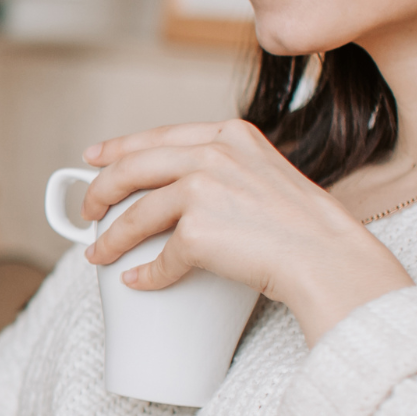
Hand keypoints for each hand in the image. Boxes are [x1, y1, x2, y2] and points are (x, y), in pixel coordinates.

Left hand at [80, 119, 411, 342]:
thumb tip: (183, 190)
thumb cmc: (306, 228)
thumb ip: (229, 170)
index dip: (119, 147)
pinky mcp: (198, 230)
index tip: (93, 158)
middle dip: (100, 190)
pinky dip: (146, 274)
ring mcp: (203, 188)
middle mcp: (213, 153)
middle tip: (87, 211)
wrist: (329, 258)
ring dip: (110, 238)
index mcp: (230, 134)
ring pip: (136, 214)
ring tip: (98, 254)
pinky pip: (160, 257)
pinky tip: (138, 281)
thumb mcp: (267, 174)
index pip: (159, 135)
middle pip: (133, 167)